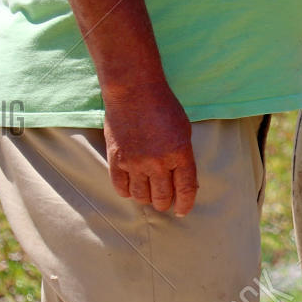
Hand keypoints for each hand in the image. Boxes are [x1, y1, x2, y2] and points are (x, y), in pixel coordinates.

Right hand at [102, 81, 198, 215]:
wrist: (133, 91)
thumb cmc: (163, 107)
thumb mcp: (184, 131)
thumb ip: (183, 157)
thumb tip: (184, 181)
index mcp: (180, 155)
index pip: (185, 190)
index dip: (185, 205)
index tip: (182, 211)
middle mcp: (158, 163)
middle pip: (162, 197)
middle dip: (165, 203)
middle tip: (164, 201)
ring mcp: (135, 162)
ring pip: (141, 196)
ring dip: (146, 198)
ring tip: (148, 193)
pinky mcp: (116, 159)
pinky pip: (121, 187)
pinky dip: (127, 192)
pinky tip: (131, 189)